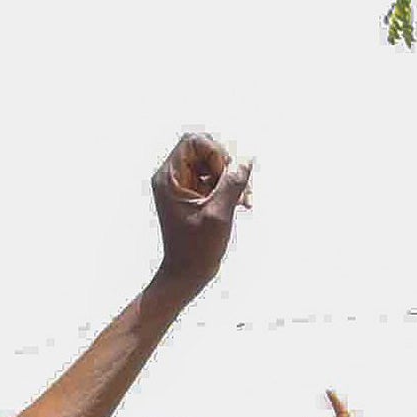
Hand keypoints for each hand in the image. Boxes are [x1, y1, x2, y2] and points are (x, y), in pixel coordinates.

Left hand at [152, 133, 251, 295]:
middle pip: (206, 148)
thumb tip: (247, 159)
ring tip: (243, 201)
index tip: (222, 178)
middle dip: (227, 166)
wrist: (186, 275)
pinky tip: (241, 204)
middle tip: (237, 189)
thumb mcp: (218, 214)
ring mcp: (183, 186)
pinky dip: (230, 187)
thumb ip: (233, 183)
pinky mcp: (194, 195)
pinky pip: (216, 178)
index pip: (193, 141)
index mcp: (169, 178)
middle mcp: (172, 177)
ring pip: (214, 163)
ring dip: (232, 178)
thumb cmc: (196, 250)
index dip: (215, 153)